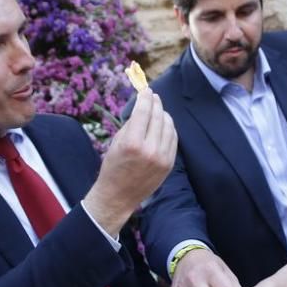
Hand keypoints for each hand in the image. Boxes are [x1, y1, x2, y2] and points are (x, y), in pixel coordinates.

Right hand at [84, 89, 176, 235]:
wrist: (118, 196)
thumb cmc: (113, 167)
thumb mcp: (117, 142)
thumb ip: (131, 124)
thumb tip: (143, 107)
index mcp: (132, 142)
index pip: (143, 111)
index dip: (145, 97)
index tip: (146, 90)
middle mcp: (150, 149)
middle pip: (158, 117)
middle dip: (156, 103)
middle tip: (153, 96)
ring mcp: (162, 157)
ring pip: (169, 126)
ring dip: (164, 115)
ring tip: (158, 109)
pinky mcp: (169, 164)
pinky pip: (173, 139)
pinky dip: (169, 129)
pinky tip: (164, 124)